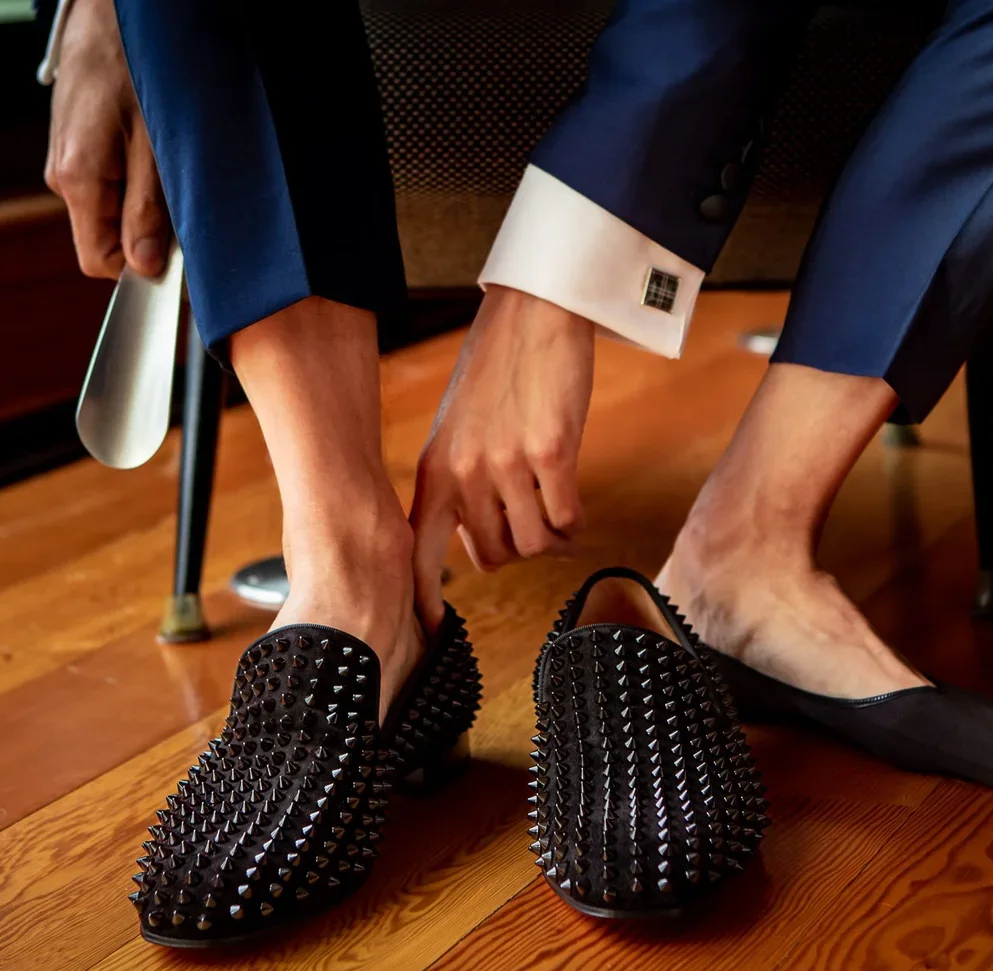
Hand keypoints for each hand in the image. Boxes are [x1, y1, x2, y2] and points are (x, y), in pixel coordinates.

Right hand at [43, 0, 166, 278]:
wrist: (110, 14)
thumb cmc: (136, 67)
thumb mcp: (157, 145)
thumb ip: (149, 209)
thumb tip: (145, 267)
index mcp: (77, 180)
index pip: (99, 261)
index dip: (139, 270)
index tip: (177, 261)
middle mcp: (62, 176)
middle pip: (106, 237)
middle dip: (147, 232)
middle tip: (180, 199)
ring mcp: (66, 160)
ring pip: (111, 210)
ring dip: (145, 202)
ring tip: (166, 161)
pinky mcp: (77, 146)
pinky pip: (109, 183)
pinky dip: (135, 178)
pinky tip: (151, 148)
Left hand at [411, 286, 595, 624]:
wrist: (532, 317)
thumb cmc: (496, 373)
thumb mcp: (456, 431)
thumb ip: (457, 483)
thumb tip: (473, 540)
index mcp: (435, 472)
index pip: (417, 552)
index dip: (420, 598)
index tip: (425, 631)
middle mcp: (464, 474)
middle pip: (492, 556)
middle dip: (515, 550)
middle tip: (530, 527)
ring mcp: (506, 466)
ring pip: (534, 544)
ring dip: (551, 537)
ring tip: (557, 514)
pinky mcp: (550, 455)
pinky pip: (567, 519)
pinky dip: (575, 521)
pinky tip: (574, 502)